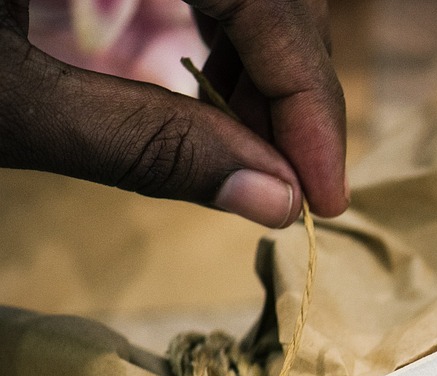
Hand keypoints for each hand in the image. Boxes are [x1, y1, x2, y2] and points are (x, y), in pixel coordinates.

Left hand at [0, 0, 346, 226]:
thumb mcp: (6, 104)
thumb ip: (138, 142)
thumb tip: (272, 200)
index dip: (308, 97)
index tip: (322, 194)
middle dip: (294, 88)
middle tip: (290, 185)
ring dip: (266, 64)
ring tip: (252, 152)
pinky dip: (226, 31)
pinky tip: (214, 93)